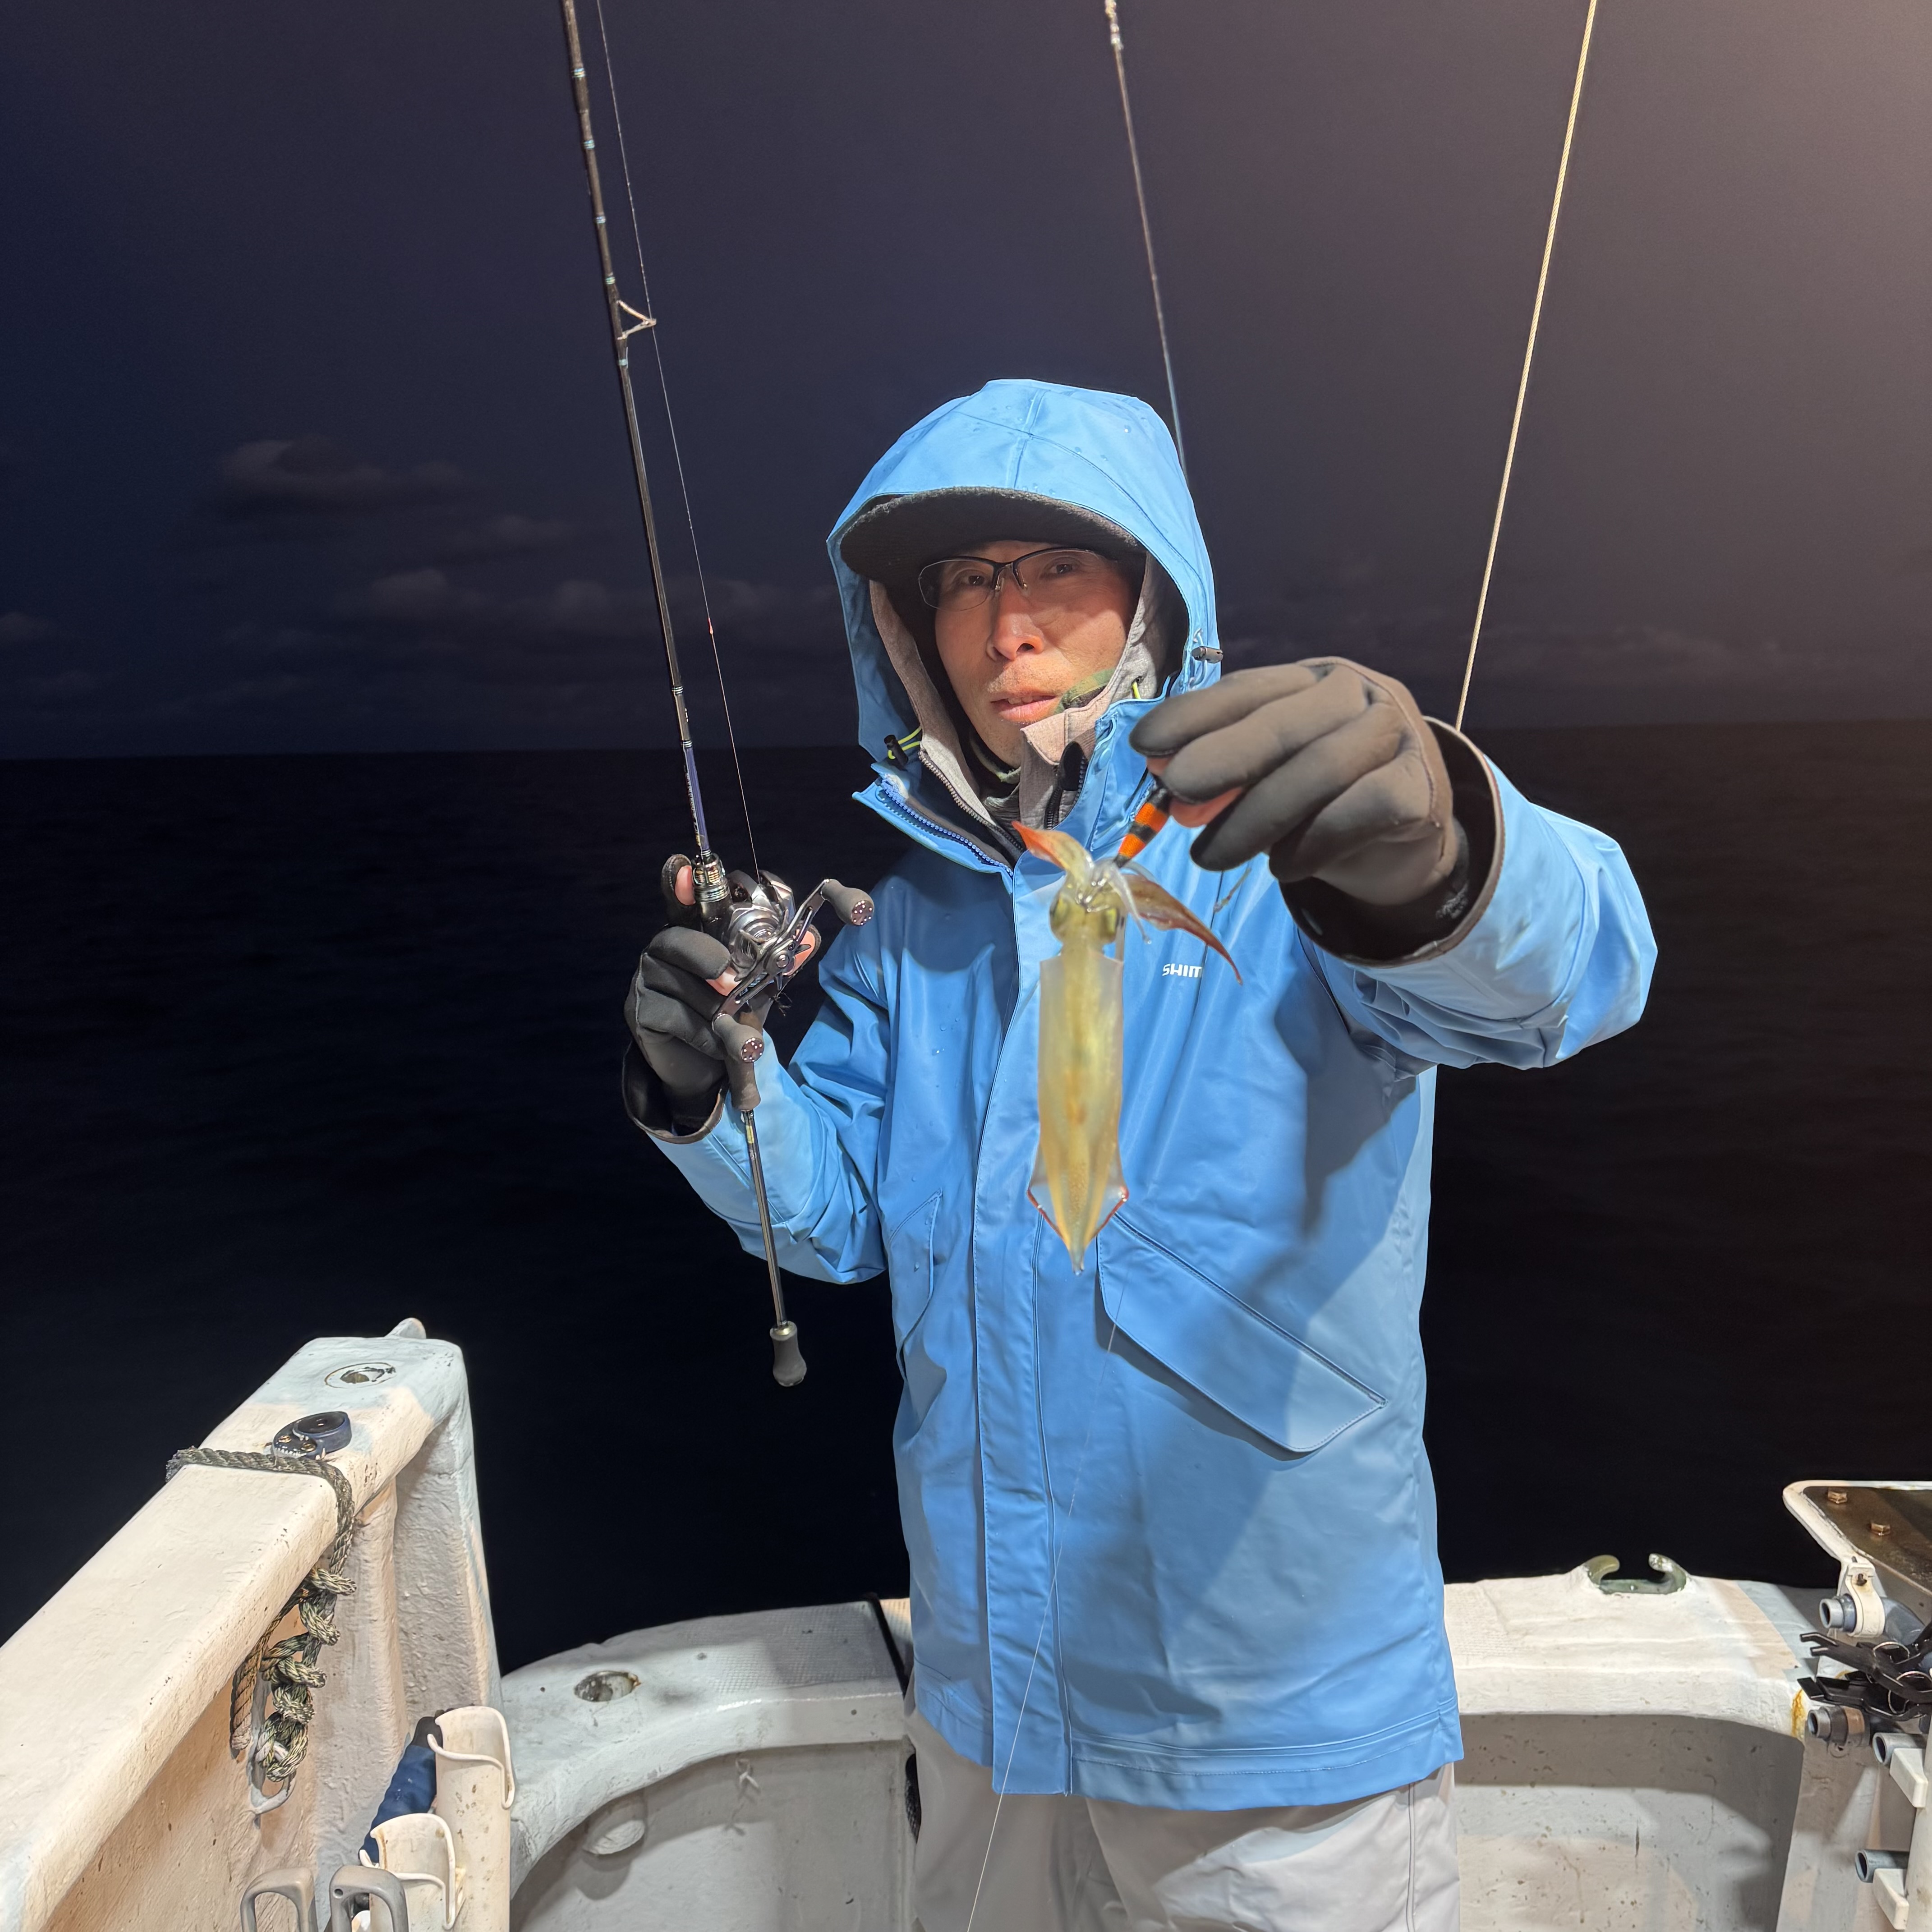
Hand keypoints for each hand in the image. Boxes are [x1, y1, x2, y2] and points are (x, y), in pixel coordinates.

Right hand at [625, 856, 772, 1124]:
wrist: (706, 1068)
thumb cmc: (731, 1014)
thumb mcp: (758, 984)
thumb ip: (779, 960)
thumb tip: (811, 938)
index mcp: (692, 933)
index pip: (681, 901)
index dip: (680, 883)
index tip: (686, 870)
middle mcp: (663, 950)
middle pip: (675, 939)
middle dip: (706, 957)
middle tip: (730, 980)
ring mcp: (645, 981)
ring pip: (680, 985)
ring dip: (715, 1011)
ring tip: (742, 1034)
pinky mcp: (640, 1014)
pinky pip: (674, 1017)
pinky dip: (703, 1034)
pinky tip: (718, 1046)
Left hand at [1129, 659, 1458, 906]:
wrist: (1403, 844)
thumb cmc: (1320, 800)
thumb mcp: (1268, 778)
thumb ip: (1226, 773)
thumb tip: (1166, 781)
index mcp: (1311, 679)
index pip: (1247, 690)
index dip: (1193, 716)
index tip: (1145, 746)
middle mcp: (1358, 694)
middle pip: (1283, 724)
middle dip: (1222, 760)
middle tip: (1177, 796)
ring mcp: (1397, 734)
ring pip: (1319, 770)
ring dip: (1256, 819)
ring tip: (1210, 857)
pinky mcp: (1421, 786)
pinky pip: (1359, 811)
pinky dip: (1312, 843)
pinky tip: (1283, 868)